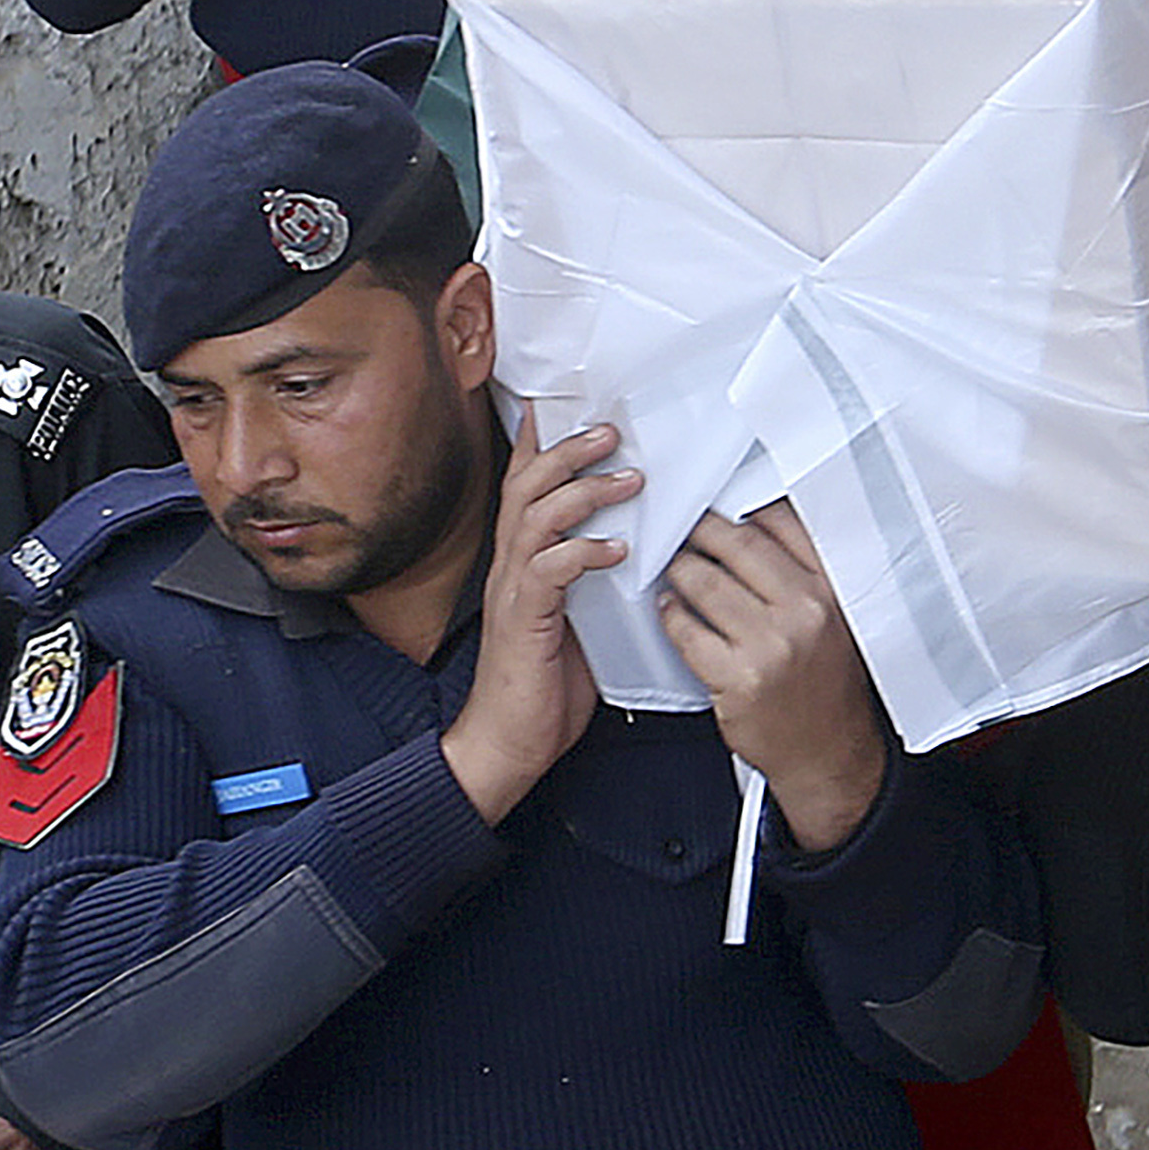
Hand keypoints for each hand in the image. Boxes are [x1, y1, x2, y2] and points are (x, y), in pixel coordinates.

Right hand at [457, 409, 622, 825]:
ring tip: (627, 478)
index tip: (567, 404)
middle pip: (527, 485)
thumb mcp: (580, 617)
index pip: (526, 486)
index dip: (543, 442)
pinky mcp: (524, 622)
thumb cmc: (545, 685)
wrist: (508, 746)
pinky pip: (548, 572)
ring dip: (582, 491)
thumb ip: (596, 577)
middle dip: (568, 450)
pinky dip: (583, 553)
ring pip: (535, 518)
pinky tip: (617, 549)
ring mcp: (514, 592)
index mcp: (524, 562)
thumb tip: (639, 543)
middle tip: (612, 430)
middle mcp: (512, 567)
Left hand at [656, 499, 893, 853]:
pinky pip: (688, 631)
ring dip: (679, 569)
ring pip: (704, 583)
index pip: (782, 522)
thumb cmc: (826, 684)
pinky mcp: (739, 678)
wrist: (827, 752)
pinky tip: (670, 609)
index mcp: (832, 588)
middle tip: (681, 525)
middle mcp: (806, 611)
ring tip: (672, 566)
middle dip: (701, 530)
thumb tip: (751, 522)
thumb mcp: (834, 617)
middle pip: (737, 544)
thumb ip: (803, 572)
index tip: (720, 503)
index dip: (742, 506)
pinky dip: (671, 615)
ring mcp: (772, 645)